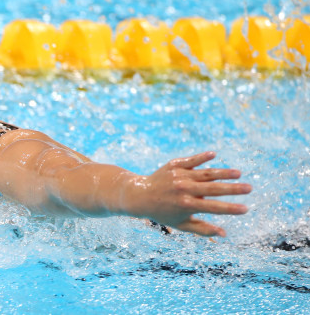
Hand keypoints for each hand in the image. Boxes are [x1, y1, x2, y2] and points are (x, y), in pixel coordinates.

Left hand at [129, 151, 250, 236]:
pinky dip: (202, 157)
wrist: (140, 195)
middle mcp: (184, 189)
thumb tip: (224, 234)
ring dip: (224, 173)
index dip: (231, 209)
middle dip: (233, 189)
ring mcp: (179, 175)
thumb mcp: (181, 224)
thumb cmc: (163, 213)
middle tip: (250, 188)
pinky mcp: (174, 165)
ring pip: (206, 173)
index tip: (246, 209)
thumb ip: (202, 229)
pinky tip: (214, 155)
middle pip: (214, 188)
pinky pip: (191, 160)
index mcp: (187, 205)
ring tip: (239, 173)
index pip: (214, 207)